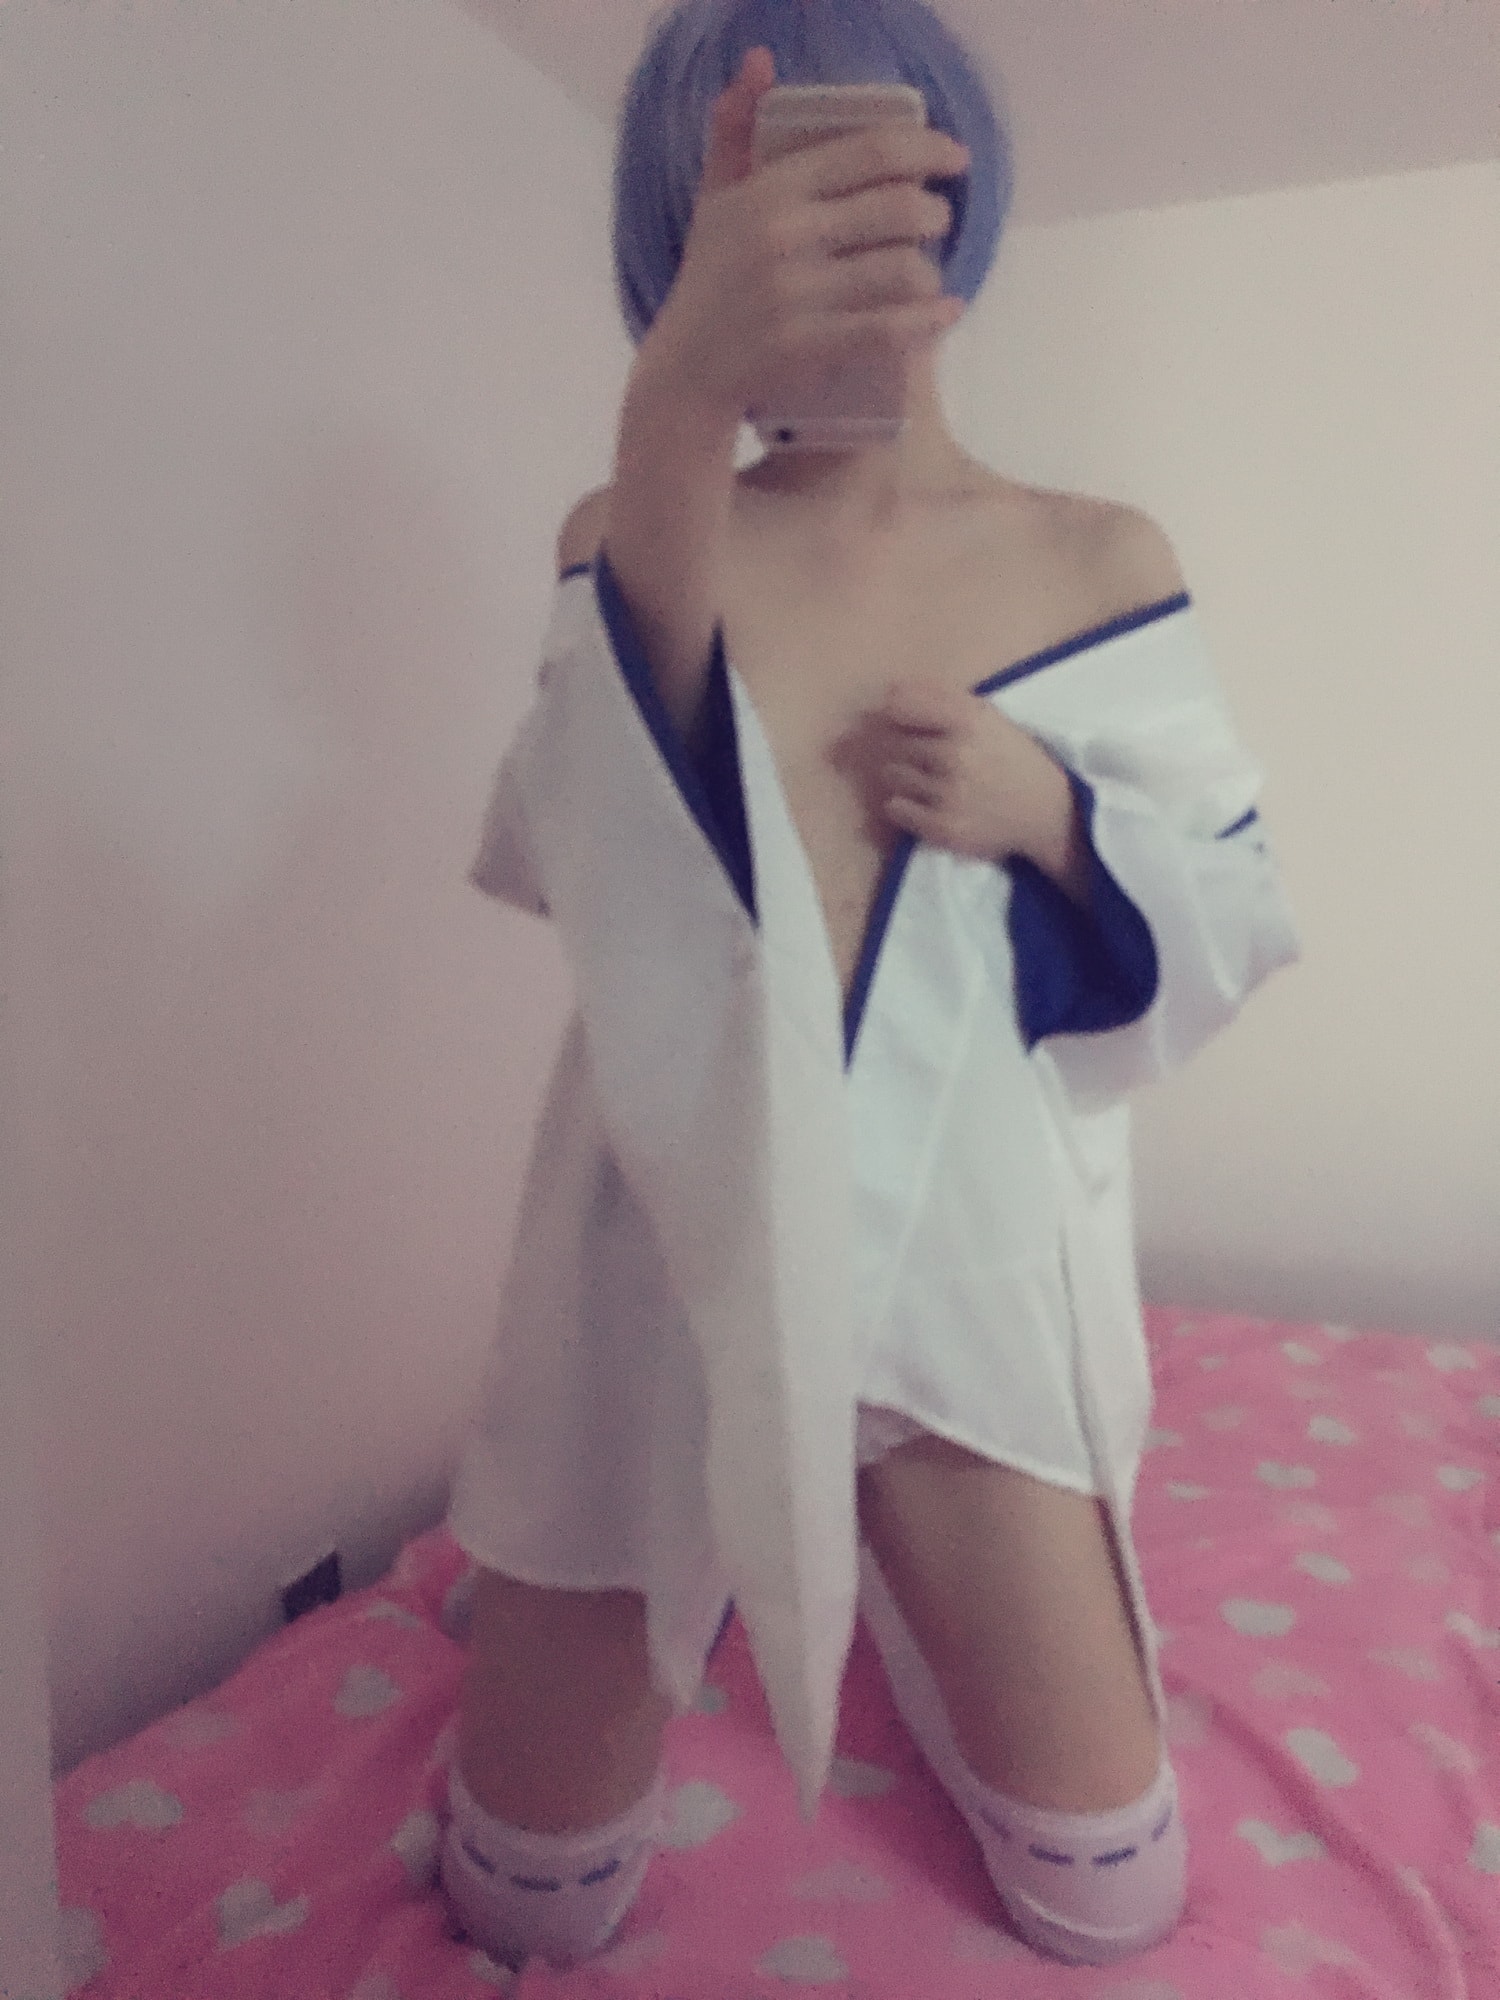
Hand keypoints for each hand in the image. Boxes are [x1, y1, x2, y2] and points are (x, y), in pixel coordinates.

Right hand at [643, 48, 970, 422]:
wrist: (688, 369)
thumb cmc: (710, 278)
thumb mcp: (715, 197)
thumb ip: (736, 127)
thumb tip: (759, 60)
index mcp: (771, 191)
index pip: (870, 153)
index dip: (926, 148)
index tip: (954, 155)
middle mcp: (787, 237)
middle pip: (898, 209)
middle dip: (934, 212)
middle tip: (938, 218)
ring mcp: (800, 295)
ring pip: (902, 270)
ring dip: (930, 272)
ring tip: (927, 274)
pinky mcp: (810, 346)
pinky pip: (890, 329)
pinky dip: (928, 321)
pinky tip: (945, 313)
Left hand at [874, 679, 1082, 876]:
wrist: (1045, 809)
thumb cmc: (1008, 755)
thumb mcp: (984, 715)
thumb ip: (937, 698)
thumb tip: (887, 693)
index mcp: (967, 720)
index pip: (899, 707)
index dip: (895, 715)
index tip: (905, 724)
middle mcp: (955, 755)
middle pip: (893, 742)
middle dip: (905, 748)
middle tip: (929, 758)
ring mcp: (948, 794)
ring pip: (892, 775)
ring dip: (904, 777)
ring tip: (931, 781)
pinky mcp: (943, 828)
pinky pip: (895, 808)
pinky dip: (903, 805)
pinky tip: (927, 803)